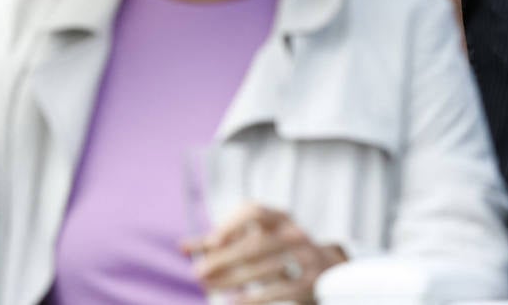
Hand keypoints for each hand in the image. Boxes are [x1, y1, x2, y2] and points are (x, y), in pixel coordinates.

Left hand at [185, 203, 345, 302]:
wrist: (325, 269)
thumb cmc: (276, 250)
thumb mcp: (251, 239)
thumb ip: (218, 242)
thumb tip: (183, 248)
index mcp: (278, 216)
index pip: (254, 211)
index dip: (231, 224)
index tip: (211, 242)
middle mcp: (295, 232)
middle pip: (256, 244)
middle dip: (224, 259)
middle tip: (198, 273)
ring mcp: (307, 256)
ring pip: (266, 268)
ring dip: (233, 279)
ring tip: (209, 287)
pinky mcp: (311, 281)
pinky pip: (280, 291)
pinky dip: (254, 299)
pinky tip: (233, 303)